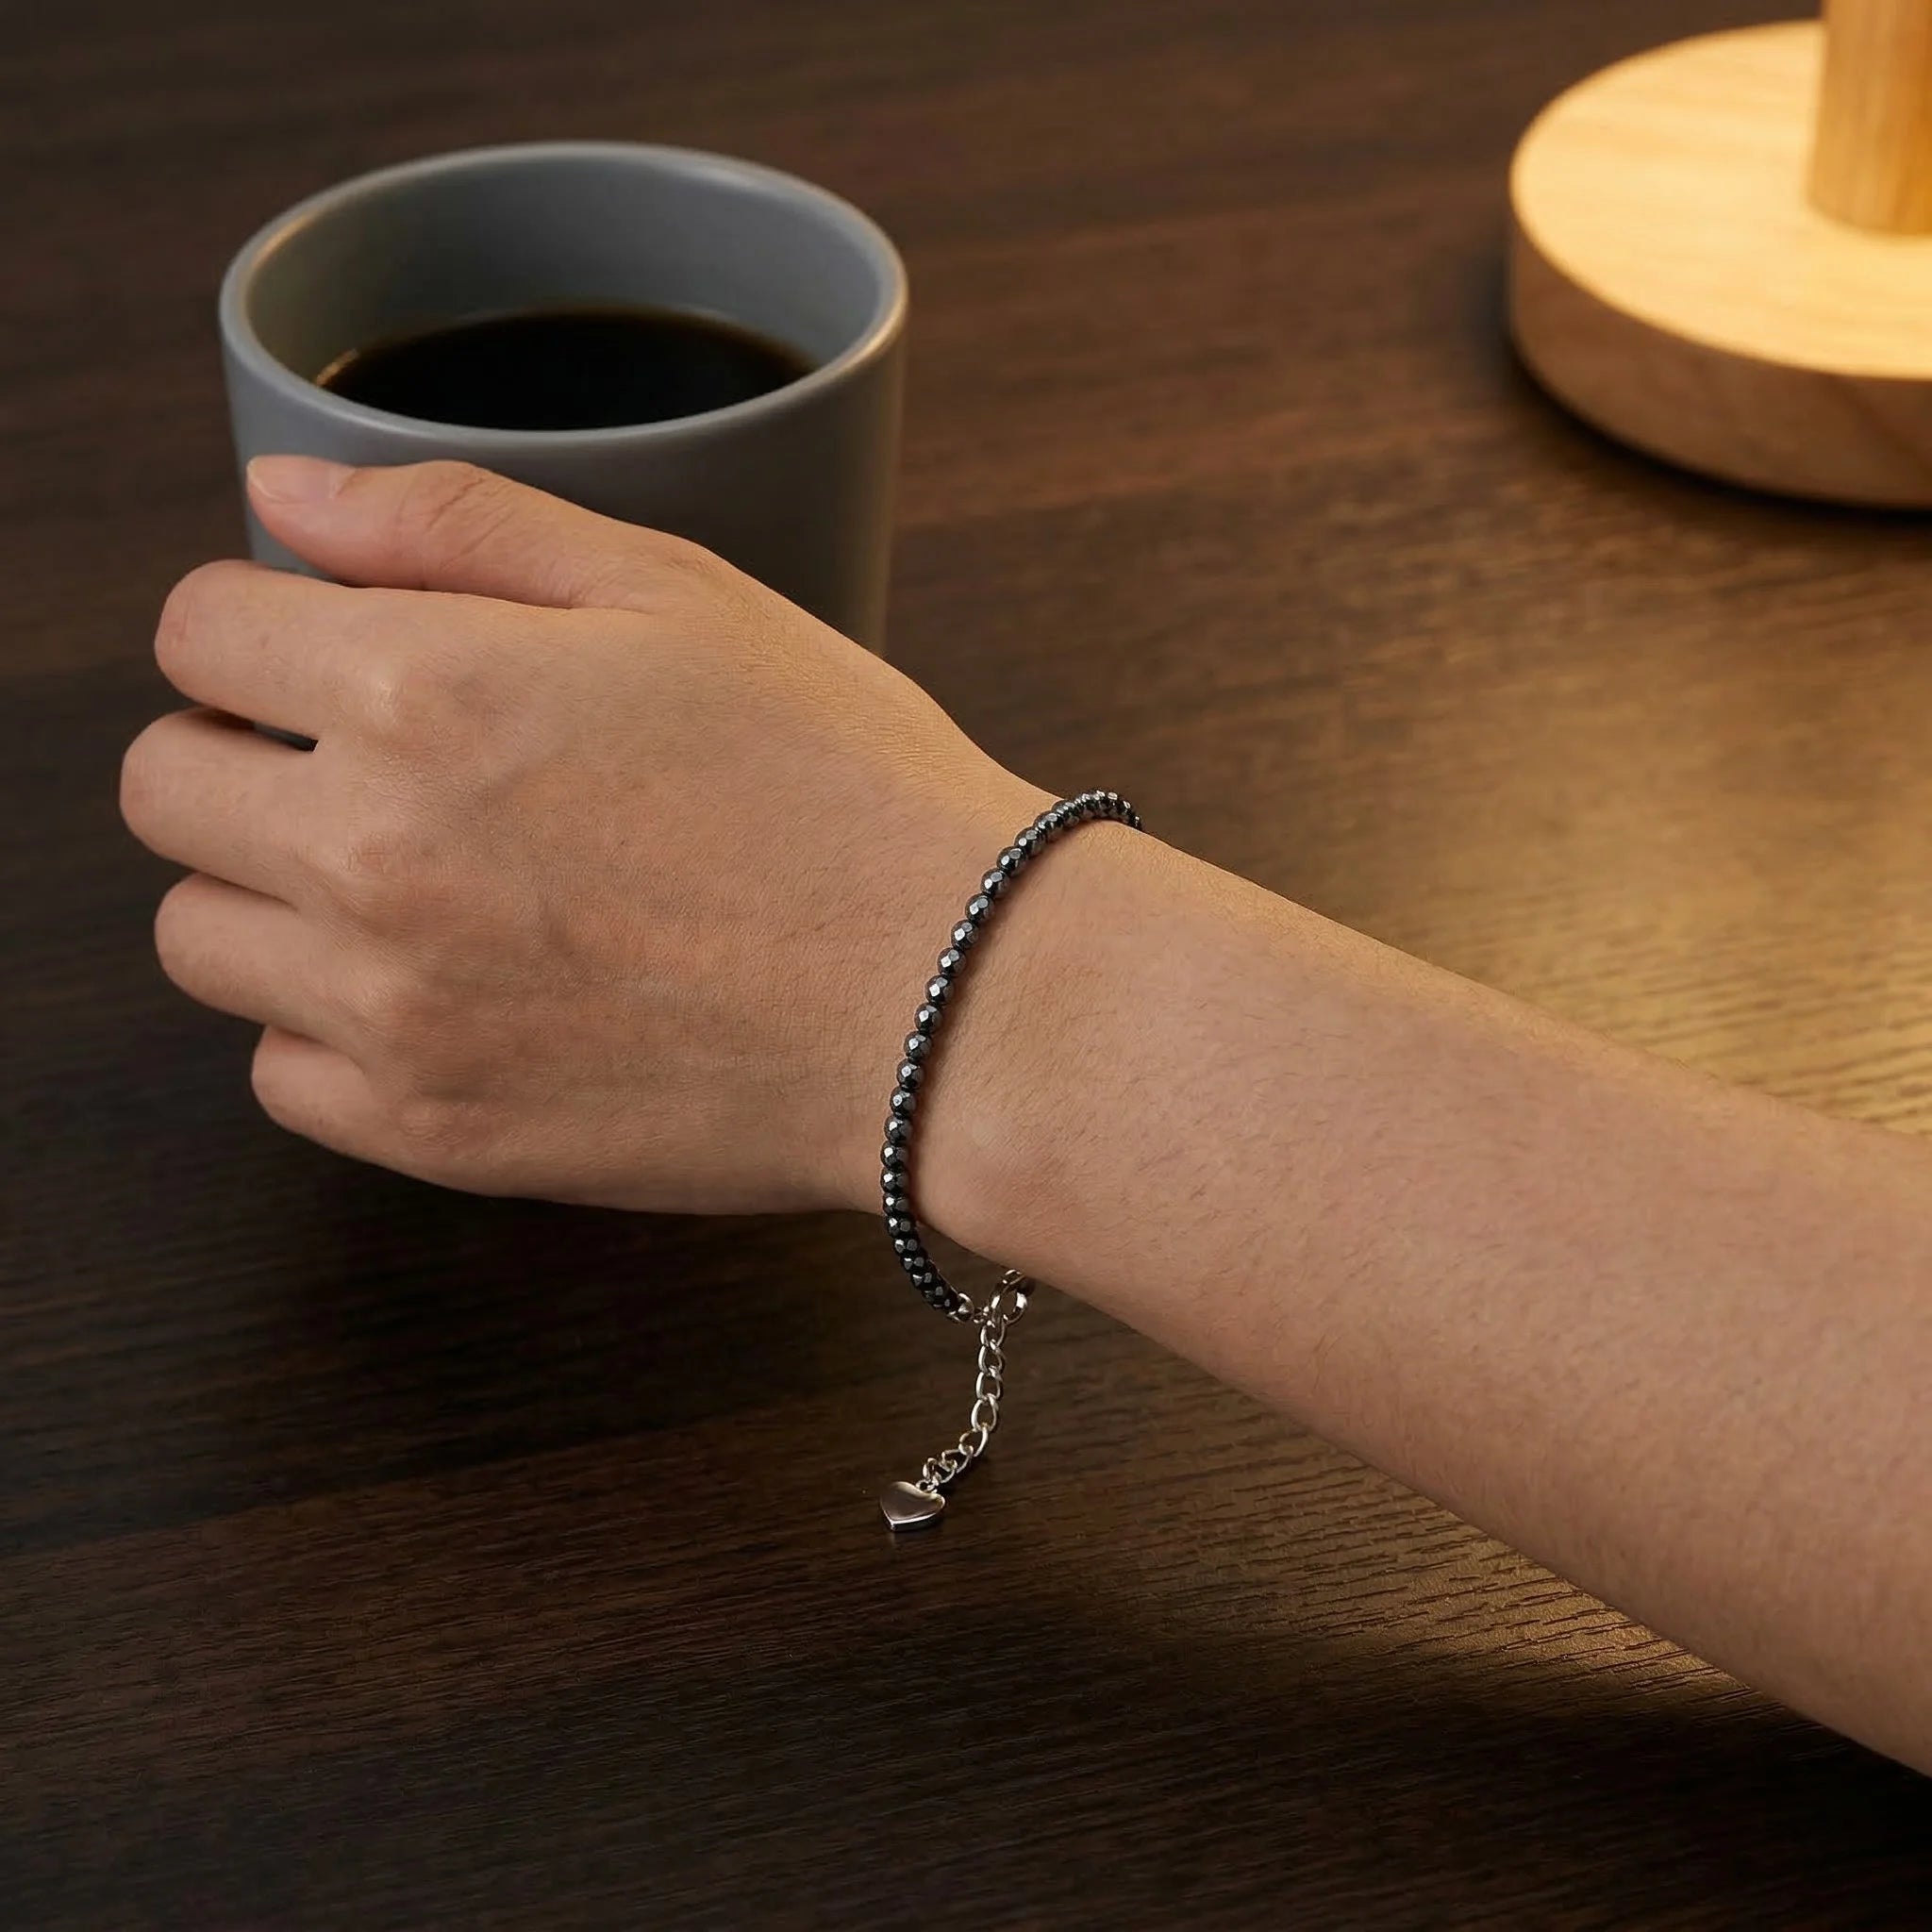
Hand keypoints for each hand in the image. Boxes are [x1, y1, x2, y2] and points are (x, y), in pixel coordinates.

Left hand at [121, 458, 1045, 1213]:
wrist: (953, 1003)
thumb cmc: (844, 789)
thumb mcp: (677, 595)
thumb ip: (454, 524)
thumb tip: (278, 494)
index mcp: (424, 692)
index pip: (196, 631)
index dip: (259, 626)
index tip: (330, 652)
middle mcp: (374, 856)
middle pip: (164, 786)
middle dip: (245, 751)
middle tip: (374, 766)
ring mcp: (394, 1013)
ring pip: (201, 937)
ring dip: (274, 893)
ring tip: (418, 884)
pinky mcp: (435, 1135)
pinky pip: (280, 1075)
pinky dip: (334, 1030)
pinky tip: (453, 992)